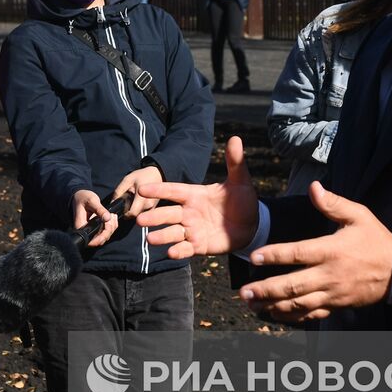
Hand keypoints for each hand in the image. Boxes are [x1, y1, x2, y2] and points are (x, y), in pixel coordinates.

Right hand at [72, 189, 117, 247]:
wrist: (80, 197)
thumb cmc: (83, 198)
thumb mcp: (91, 201)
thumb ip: (99, 210)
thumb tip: (107, 218)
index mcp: (80, 226)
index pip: (92, 240)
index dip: (102, 237)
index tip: (108, 225)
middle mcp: (85, 231)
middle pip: (101, 240)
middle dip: (110, 229)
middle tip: (111, 215)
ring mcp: (91, 231)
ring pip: (105, 236)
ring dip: (112, 226)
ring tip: (112, 214)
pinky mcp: (96, 229)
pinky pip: (107, 232)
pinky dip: (112, 225)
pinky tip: (112, 216)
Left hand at [112, 165, 162, 218]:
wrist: (157, 174)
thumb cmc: (142, 176)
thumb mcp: (127, 180)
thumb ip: (118, 192)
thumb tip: (112, 204)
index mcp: (143, 198)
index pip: (132, 214)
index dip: (124, 214)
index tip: (121, 209)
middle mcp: (149, 205)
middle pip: (135, 215)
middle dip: (128, 211)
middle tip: (127, 201)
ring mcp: (152, 208)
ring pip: (139, 215)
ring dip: (134, 209)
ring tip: (133, 199)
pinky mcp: (153, 209)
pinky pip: (143, 213)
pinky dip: (139, 209)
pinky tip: (138, 201)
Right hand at [135, 135, 257, 257]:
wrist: (252, 224)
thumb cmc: (242, 200)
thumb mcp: (240, 181)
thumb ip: (234, 162)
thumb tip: (235, 138)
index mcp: (194, 194)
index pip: (173, 191)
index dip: (158, 190)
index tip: (142, 188)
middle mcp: (189, 212)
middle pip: (168, 214)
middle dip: (153, 216)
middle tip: (138, 219)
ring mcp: (193, 230)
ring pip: (172, 232)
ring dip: (161, 236)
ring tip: (149, 239)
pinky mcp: (199, 246)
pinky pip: (186, 248)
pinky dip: (178, 251)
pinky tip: (171, 252)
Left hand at [240, 181, 391, 321]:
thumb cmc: (376, 240)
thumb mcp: (359, 215)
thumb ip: (334, 203)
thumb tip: (314, 186)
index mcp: (332, 250)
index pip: (298, 254)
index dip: (274, 255)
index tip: (254, 256)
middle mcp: (329, 275)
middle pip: (293, 285)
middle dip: (266, 289)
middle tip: (244, 291)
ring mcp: (332, 294)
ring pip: (298, 303)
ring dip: (273, 305)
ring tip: (252, 304)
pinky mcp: (336, 306)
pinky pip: (311, 314)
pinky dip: (292, 316)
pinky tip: (275, 314)